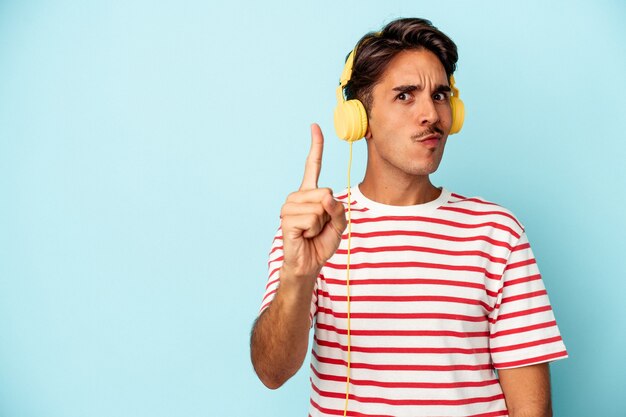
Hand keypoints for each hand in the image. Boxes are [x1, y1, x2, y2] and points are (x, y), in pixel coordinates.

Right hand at [279, 123, 346, 284]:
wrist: (308, 263)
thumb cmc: (321, 242)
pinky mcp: (287, 219)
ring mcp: (289, 206)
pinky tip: (304, 235)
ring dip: (321, 224)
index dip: (316, 146)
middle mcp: (297, 196)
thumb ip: (338, 208)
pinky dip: (313, 230)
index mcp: (310, 193)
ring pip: (319, 206)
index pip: (313, 165)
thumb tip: (326, 197)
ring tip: (311, 232)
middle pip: (326, 192)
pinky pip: (311, 218)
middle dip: (330, 213)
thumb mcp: (339, 224)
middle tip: (319, 227)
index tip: (315, 126)